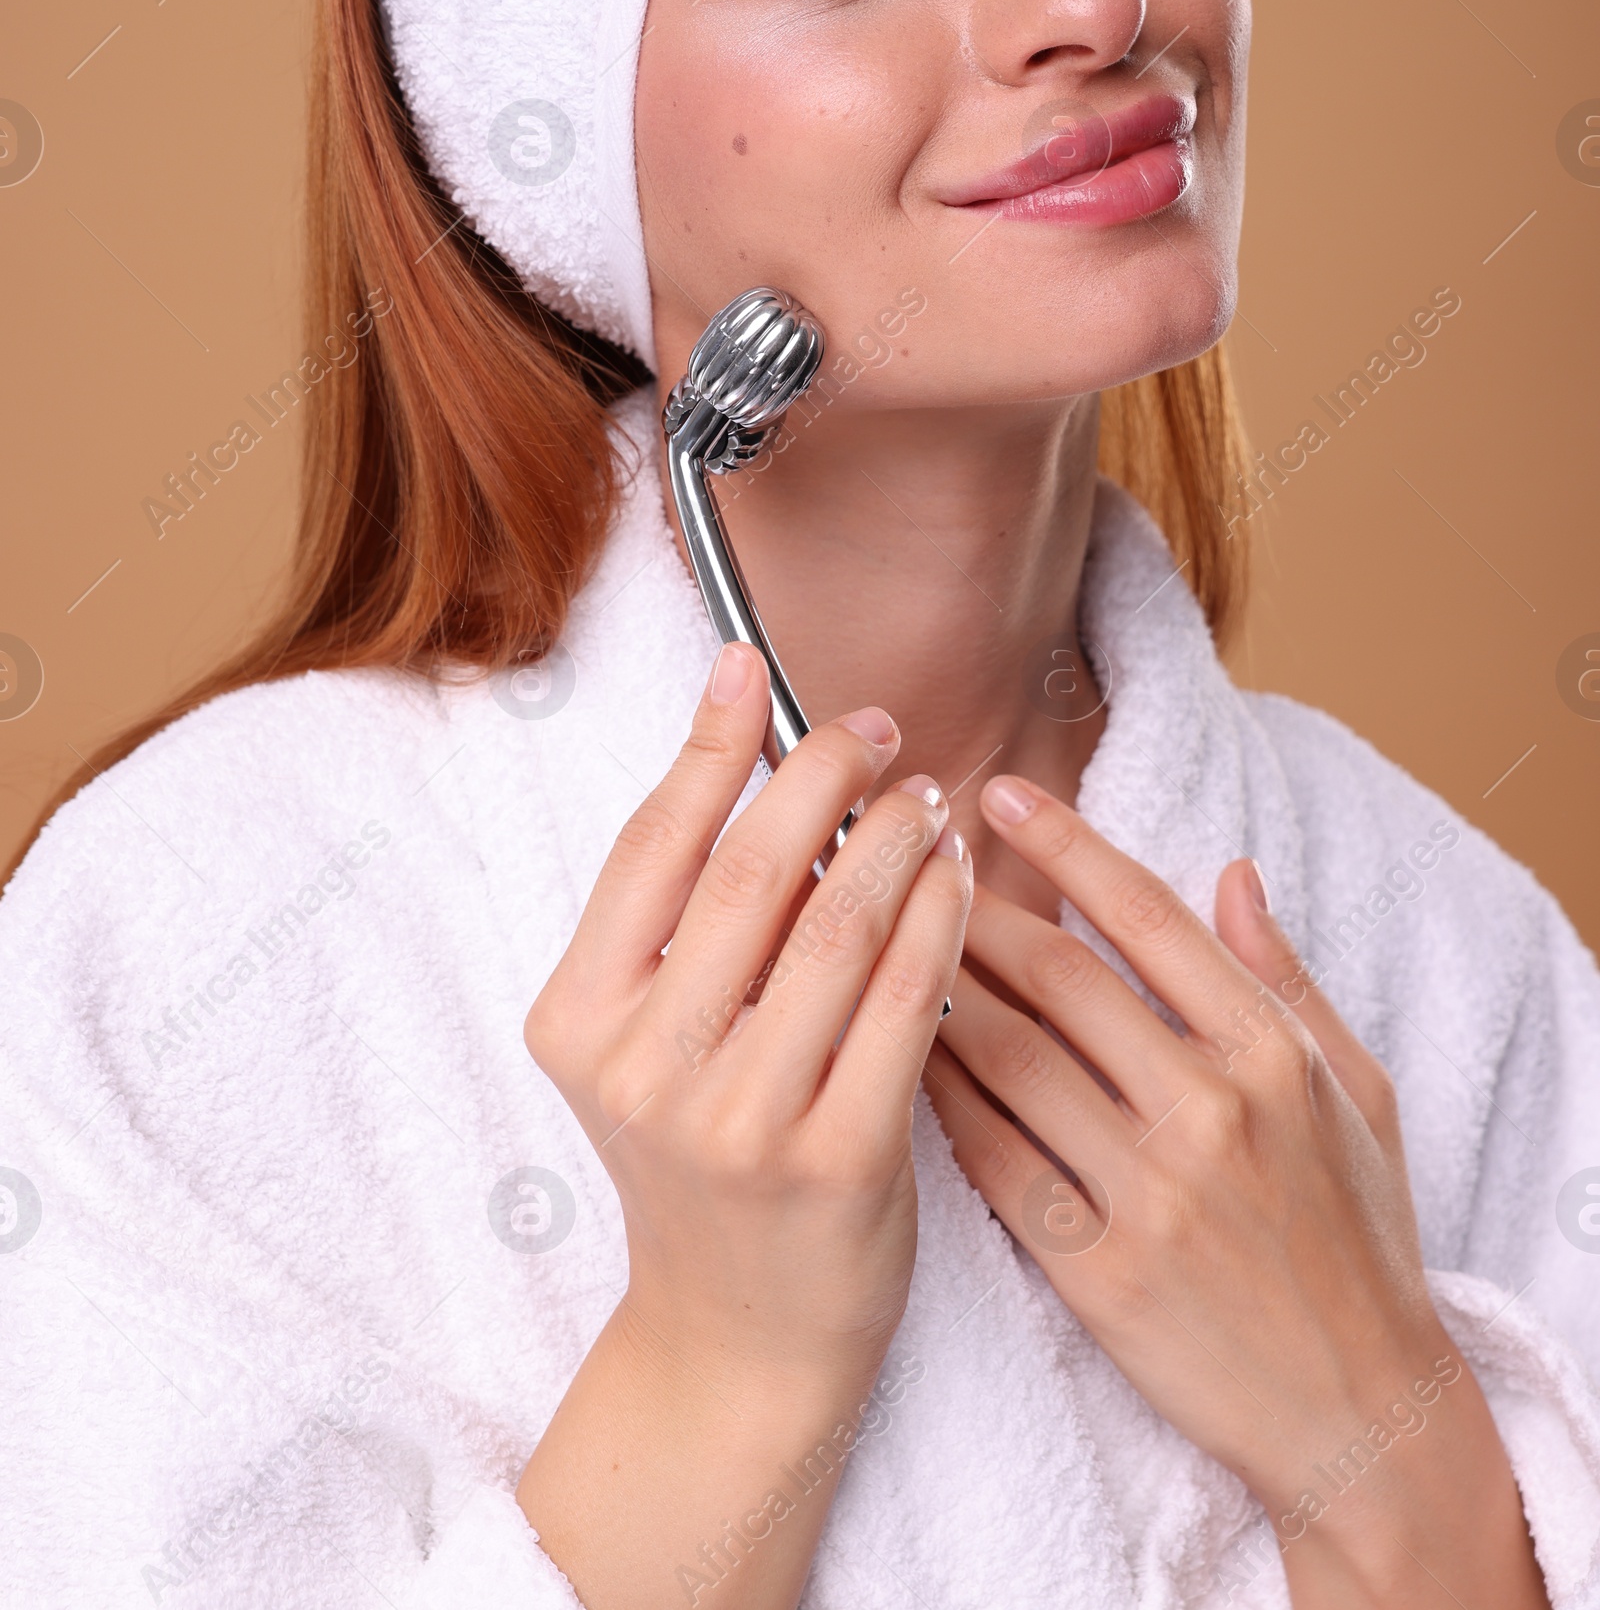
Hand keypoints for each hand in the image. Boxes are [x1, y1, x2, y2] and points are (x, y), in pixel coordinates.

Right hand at [524, 641, 971, 1389]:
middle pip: (750, 871)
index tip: (752, 666)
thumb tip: (744, 743)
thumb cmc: (701, 1160)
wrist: (736, 1338)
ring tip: (928, 797)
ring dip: (896, 837)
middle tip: (876, 730)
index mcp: (578, 1020)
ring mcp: (741, 1120)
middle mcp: (645, 1068)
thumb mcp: (644, 1041)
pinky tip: (960, 878)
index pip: (651, 846)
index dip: (708, 744)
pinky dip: (942, 919)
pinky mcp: (839, 1159)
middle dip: (823, 774)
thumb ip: (680, 918)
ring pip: (839, 925)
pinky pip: (908, 1000)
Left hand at [925, 775, 1548, 1608]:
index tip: (996, 794)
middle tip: (908, 859)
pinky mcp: (1097, 1271)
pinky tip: (899, 1058)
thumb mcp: (1357, 1091)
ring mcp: (1150, 1193)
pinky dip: (941, 1100)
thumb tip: (1230, 869)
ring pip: (1009, 1059)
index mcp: (1272, 1051)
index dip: (1063, 843)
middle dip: (969, 906)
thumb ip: (1283, 977)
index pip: (1145, 914)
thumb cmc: (1358, 1241)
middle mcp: (1210, 1109)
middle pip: (1058, 976)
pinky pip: (993, 1160)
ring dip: (937, 991)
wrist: (1360, 1414)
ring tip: (880, 943)